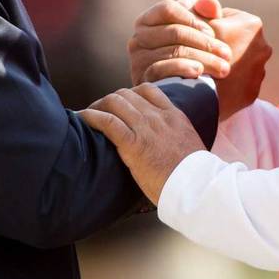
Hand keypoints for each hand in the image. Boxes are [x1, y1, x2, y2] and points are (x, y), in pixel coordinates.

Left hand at [79, 83, 204, 203]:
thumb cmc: (194, 176)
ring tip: (88, 115)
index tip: (121, 104)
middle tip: (99, 112)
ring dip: (97, 106)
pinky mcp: (133, 144)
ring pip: (115, 102)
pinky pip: (107, 122)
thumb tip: (167, 145)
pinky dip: (90, 117)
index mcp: (174, 116)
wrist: (197, 187)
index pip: (147, 90)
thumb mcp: (189, 146)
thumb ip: (176, 137)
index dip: (129, 94)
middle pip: (126, 94)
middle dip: (109, 100)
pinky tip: (81, 118)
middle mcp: (158, 117)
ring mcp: (146, 129)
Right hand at [127, 0, 233, 82]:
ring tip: (223, 67)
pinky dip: (182, 68)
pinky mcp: (142, 79)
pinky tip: (199, 72)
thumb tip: (209, 2)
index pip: (168, 9)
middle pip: (173, 32)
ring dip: (203, 59)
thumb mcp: (203, 29)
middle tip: (227, 54)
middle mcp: (138, 37)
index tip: (213, 32)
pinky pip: (161, 70)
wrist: (188, 89)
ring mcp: (138, 59)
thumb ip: (208, 12)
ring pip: (172, 51)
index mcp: (149, 19)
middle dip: (205, 43)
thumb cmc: (197, 51)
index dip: (192, 18)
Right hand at [207, 8, 271, 120]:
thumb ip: (204, 8)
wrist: (201, 95)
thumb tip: (208, 0)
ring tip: (207, 69)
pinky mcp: (253, 92)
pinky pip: (239, 82)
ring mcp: (260, 71)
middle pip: (236, 40)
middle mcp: (263, 46)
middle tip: (202, 52)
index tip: (198, 35)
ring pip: (238, 61)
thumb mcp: (199, 22)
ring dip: (226, 63)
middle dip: (222, 44)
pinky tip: (214, 82)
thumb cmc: (200, 53)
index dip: (209, 25)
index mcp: (252, 25)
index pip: (227, 18)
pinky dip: (229, 81)